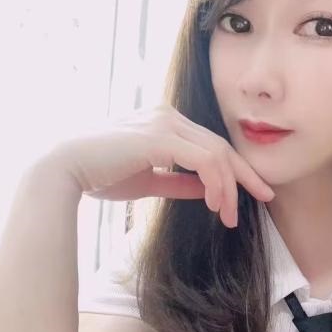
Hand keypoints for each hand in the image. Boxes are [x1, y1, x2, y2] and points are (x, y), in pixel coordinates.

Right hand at [41, 105, 274, 227]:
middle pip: (221, 145)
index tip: (251, 193)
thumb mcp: (149, 180)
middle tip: (266, 197)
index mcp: (166, 123)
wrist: (65, 169)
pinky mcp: (159, 136)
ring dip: (229, 186)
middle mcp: (169, 116)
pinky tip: (215, 203)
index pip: (211, 145)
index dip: (234, 169)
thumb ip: (179, 182)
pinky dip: (216, 181)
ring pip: (216, 153)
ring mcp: (165, 123)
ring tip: (230, 215)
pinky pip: (203, 159)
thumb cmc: (100, 174)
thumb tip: (207, 191)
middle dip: (245, 175)